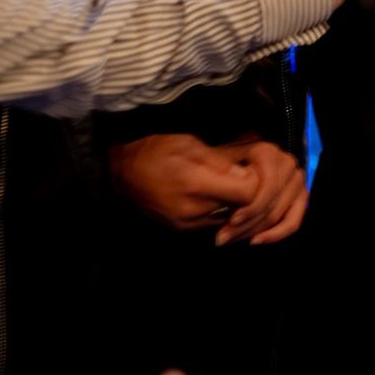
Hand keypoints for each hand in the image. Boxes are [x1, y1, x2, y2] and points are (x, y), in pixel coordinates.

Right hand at [110, 134, 258, 229]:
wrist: (119, 173)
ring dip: (236, 205)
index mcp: (195, 183)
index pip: (247, 194)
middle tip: (242, 175)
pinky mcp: (182, 230)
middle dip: (248, 194)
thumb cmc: (154, 150)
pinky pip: (214, 223)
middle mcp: (192, 210)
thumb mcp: (187, 143)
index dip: (255, 181)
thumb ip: (220, 161)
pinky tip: (215, 196)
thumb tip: (248, 174)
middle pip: (242, 209)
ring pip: (230, 219)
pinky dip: (221, 212)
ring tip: (229, 185)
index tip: (249, 169)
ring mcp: (186, 224)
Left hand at [212, 137, 307, 246]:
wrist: (229, 164)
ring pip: (279, 216)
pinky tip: (257, 240)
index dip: (251, 208)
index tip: (231, 221)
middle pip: (272, 204)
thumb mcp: (219, 162)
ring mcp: (296, 180)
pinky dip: (275, 234)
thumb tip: (242, 188)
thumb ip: (228, 173)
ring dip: (254, 231)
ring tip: (231, 239)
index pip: (269, 187)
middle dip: (246, 225)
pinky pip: (293, 221)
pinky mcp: (299, 197)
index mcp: (269, 152)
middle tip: (223, 237)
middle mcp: (286, 163)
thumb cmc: (221, 163)